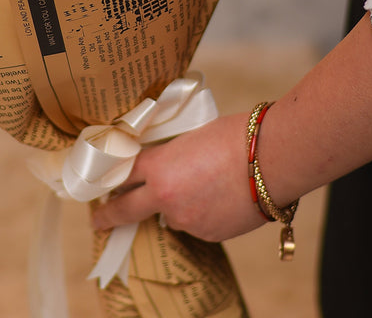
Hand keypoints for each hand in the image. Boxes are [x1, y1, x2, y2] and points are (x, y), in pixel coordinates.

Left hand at [91, 112, 265, 241]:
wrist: (272, 158)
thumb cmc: (234, 136)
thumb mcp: (190, 137)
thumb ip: (171, 155)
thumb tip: (166, 163)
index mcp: (159, 168)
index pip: (122, 175)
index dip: (109, 180)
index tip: (100, 188)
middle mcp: (167, 198)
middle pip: (127, 210)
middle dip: (109, 215)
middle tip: (99, 218)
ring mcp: (188, 220)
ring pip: (170, 216)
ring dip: (174, 206)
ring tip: (200, 184)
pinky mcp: (210, 234)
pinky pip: (196, 224)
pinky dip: (201, 213)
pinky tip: (218, 196)